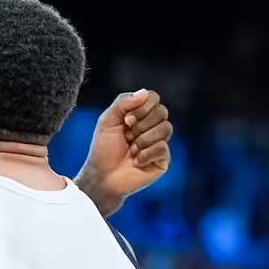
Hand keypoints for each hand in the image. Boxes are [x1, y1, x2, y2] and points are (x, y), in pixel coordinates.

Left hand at [76, 90, 172, 215]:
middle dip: (141, 124)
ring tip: (131, 150)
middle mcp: (152, 126)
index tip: (126, 119)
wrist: (103, 175)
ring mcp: (159, 142)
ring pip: (166, 128)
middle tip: (127, 136)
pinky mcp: (163, 158)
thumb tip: (145, 93)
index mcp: (139, 114)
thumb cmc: (103, 148)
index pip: (153, 98)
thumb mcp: (107, 121)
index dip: (143, 106)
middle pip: (162, 112)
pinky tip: (136, 161)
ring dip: (143, 140)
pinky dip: (145, 154)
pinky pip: (163, 148)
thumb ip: (123, 102)